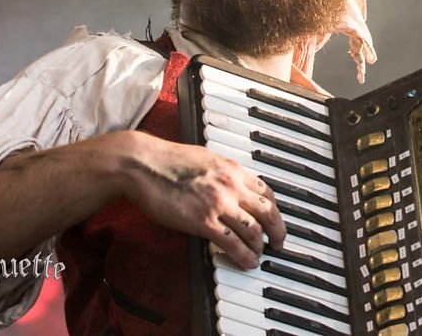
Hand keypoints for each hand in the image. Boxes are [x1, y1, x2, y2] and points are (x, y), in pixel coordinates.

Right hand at [117, 131, 285, 269]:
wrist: (142, 164)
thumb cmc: (166, 161)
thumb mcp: (205, 160)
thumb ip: (222, 174)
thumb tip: (230, 185)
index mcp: (232, 169)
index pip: (266, 192)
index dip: (274, 210)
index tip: (275, 220)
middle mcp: (231, 185)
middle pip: (268, 212)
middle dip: (278, 231)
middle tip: (278, 243)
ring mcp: (219, 203)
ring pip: (254, 230)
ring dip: (260, 247)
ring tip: (259, 256)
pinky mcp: (203, 220)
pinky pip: (232, 243)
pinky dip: (243, 256)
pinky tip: (246, 262)